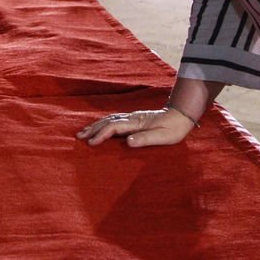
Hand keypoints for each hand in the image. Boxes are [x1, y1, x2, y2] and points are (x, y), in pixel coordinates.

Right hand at [76, 108, 195, 147]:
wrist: (181, 115)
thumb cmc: (174, 128)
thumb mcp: (163, 136)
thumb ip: (145, 139)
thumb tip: (128, 142)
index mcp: (136, 123)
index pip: (114, 127)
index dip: (101, 135)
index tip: (91, 143)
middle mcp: (131, 118)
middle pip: (107, 121)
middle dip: (92, 129)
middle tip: (79, 136)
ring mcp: (132, 117)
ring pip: (109, 119)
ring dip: (96, 125)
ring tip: (84, 132)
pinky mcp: (134, 119)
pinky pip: (114, 120)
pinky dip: (103, 124)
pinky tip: (99, 127)